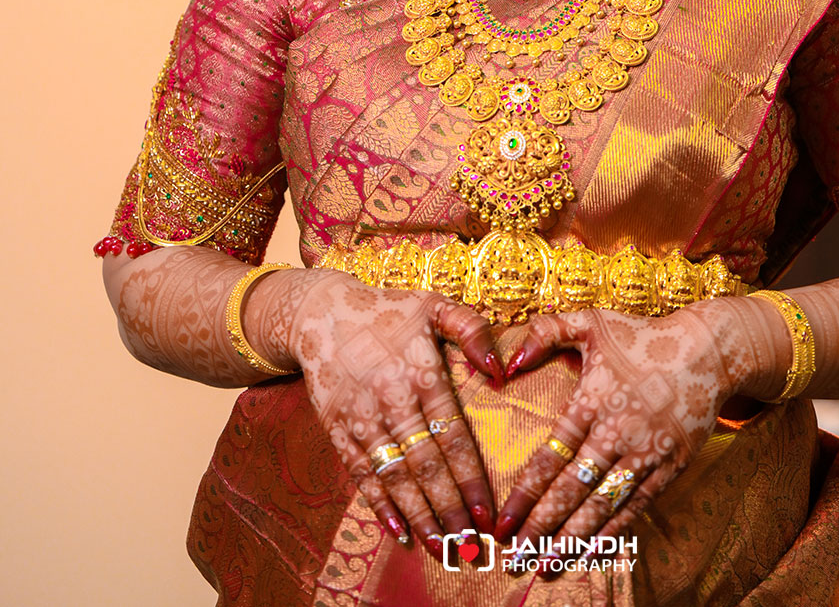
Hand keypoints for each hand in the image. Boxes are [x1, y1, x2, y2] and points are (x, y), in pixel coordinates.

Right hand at [288, 271, 502, 557]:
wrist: (322, 313)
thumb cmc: (390, 310)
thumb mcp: (435, 306)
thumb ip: (472, 331)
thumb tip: (501, 370)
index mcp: (421, 371)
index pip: (452, 435)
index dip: (470, 477)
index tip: (488, 512)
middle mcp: (392, 399)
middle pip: (424, 465)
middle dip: (448, 509)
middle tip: (470, 545)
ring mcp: (362, 418)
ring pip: (394, 476)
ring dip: (418, 515)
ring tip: (441, 548)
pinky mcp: (337, 429)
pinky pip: (361, 474)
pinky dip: (379, 505)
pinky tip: (398, 531)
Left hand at [494, 302, 737, 553]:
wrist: (707, 350)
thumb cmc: (642, 336)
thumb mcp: (592, 322)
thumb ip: (547, 333)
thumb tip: (508, 361)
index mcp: (592, 400)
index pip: (551, 456)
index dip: (525, 493)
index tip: (501, 523)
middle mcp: (616, 432)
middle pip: (572, 490)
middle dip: (541, 528)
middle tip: (514, 560)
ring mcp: (645, 452)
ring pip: (602, 505)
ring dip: (572, 539)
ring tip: (545, 567)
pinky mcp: (670, 466)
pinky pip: (636, 506)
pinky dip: (613, 533)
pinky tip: (591, 554)